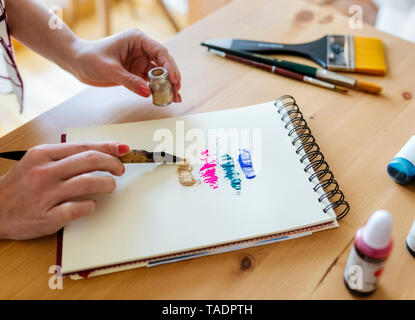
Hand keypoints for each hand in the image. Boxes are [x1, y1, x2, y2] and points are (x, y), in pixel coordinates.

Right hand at [0, 142, 129, 239]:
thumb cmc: (19, 185)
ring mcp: (45, 194)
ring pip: (88, 183)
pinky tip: (93, 205)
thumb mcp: (36, 162)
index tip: (123, 149)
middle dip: (112, 163)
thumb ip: (64, 157)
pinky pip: (77, 208)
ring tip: (110, 186)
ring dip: (107, 183)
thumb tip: (98, 153)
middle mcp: (44, 172)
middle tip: (119, 169)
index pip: (84, 146)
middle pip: (90, 161)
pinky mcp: (46, 217)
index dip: (108, 148)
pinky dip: (90, 206)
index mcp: (42, 154)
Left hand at [71, 29, 181, 101]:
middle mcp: (141, 49)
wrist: (77, 62)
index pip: (159, 51)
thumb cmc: (89, 57)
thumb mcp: (110, 70)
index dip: (169, 66)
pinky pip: (151, 82)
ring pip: (159, 74)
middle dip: (171, 77)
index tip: (174, 79)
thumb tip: (147, 92)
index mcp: (137, 39)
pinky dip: (157, 90)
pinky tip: (163, 98)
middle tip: (176, 91)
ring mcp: (140, 61)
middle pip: (163, 63)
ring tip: (173, 97)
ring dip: (167, 86)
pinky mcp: (136, 72)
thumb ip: (130, 81)